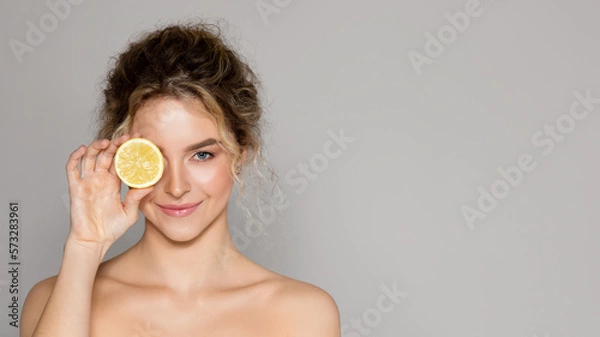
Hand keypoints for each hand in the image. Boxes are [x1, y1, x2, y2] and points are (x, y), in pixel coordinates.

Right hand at [65, 133, 152, 248]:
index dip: (127, 150)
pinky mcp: (76, 188)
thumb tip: (150, 186)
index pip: (121, 161)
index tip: (138, 140)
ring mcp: (87, 182)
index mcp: (114, 183)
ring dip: (97, 146)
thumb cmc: (111, 229)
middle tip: (126, 137)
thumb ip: (137, 199)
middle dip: (115, 144)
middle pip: (106, 155)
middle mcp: (101, 179)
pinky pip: (72, 169)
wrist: (94, 241)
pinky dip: (75, 157)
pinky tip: (83, 149)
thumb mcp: (129, 213)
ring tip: (107, 142)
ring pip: (90, 157)